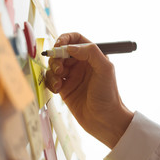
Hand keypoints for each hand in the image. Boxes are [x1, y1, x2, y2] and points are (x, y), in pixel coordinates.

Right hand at [46, 32, 132, 147]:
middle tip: (59, 68)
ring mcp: (71, 77)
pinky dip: (50, 82)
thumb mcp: (105, 69)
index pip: (75, 39)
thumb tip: (70, 47)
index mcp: (91, 56)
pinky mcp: (64, 89)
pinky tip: (57, 89)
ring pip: (54, 65)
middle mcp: (80, 64)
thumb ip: (90, 52)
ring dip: (52, 71)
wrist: (104, 120)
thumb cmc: (108, 95)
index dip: (65, 39)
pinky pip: (51, 80)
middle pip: (61, 52)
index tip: (58, 45)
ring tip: (59, 82)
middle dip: (56, 58)